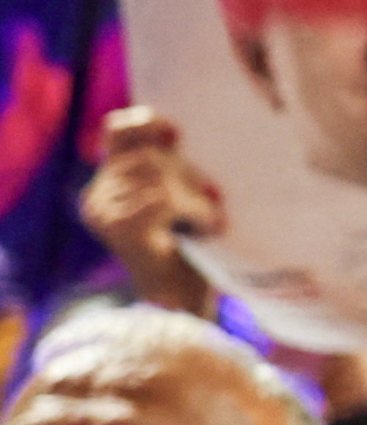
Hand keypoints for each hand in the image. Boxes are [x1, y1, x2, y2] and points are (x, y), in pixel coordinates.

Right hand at [79, 110, 222, 316]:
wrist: (183, 303)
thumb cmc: (190, 246)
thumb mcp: (179, 193)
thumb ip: (169, 163)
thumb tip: (172, 126)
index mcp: (107, 185)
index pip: (120, 130)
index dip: (148, 121)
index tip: (177, 132)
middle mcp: (98, 197)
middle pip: (149, 155)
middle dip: (187, 173)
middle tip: (209, 197)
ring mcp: (106, 213)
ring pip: (161, 178)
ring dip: (197, 196)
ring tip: (208, 220)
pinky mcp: (123, 228)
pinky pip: (167, 201)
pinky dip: (198, 211)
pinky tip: (207, 228)